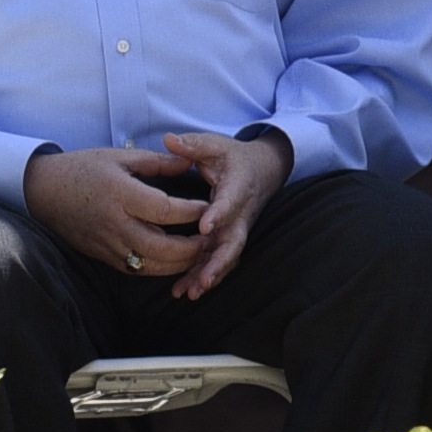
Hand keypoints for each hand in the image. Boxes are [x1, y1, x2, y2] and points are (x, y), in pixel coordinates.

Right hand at [23, 142, 214, 281]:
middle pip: (162, 247)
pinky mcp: (102, 255)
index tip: (209, 207)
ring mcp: (107, 244)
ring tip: (199, 252)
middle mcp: (115, 224)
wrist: (42, 190)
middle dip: (192, 247)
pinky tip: (174, 260)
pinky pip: (135, 269)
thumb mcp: (120, 157)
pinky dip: (158, 268)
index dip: (192, 212)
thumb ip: (158, 162)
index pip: (166, 210)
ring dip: (179, 263)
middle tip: (211, 238)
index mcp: (121, 195)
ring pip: (150, 265)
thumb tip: (190, 163)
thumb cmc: (82, 169)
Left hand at [168, 126, 289, 301]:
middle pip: (234, 242)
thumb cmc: (234, 157)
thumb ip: (193, 144)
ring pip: (226, 257)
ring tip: (190, 292)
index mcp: (239, 188)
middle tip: (203, 278)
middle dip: (219, 262)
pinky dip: (203, 276)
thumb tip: (168, 140)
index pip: (231, 202)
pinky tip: (185, 291)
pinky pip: (218, 261)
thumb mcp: (216, 145)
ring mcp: (236, 229)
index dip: (220, 215)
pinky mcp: (228, 239)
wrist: (262, 170)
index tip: (205, 227)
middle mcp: (241, 214)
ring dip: (209, 275)